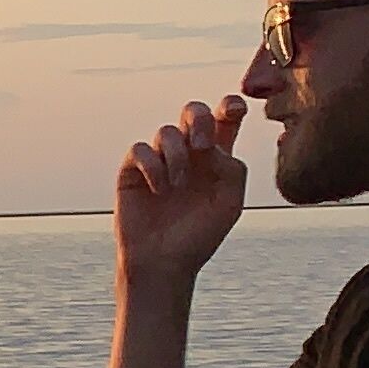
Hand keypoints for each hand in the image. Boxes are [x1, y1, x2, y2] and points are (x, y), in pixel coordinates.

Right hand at [115, 96, 249, 284]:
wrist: (163, 262)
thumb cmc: (199, 235)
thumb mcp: (230, 203)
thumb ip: (233, 168)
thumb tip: (212, 146)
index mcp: (216, 158)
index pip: (225, 119)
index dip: (230, 105)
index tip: (235, 108)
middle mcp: (188, 154)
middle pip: (194, 112)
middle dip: (199, 118)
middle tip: (203, 144)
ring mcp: (159, 160)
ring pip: (167, 131)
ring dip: (176, 155)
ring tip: (179, 185)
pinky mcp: (133, 170)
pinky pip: (141, 150)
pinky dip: (153, 166)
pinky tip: (160, 189)